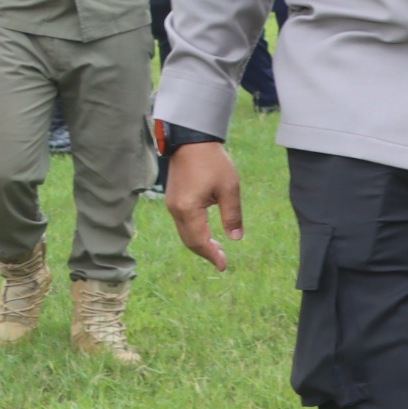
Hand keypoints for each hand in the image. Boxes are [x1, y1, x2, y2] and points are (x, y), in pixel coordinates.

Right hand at [165, 142, 244, 271]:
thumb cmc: (213, 162)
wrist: (192, 142)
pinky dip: (194, 234)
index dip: (212, 255)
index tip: (224, 266)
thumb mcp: (229, 188)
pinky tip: (207, 235)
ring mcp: (172, 205)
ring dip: (200, 244)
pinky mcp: (174, 200)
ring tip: (218, 250)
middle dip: (206, 253)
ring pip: (184, 233)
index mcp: (188, 209)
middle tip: (223, 261)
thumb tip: (235, 238)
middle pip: (189, 241)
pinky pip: (183, 224)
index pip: (199, 241)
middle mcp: (175, 210)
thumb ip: (232, 215)